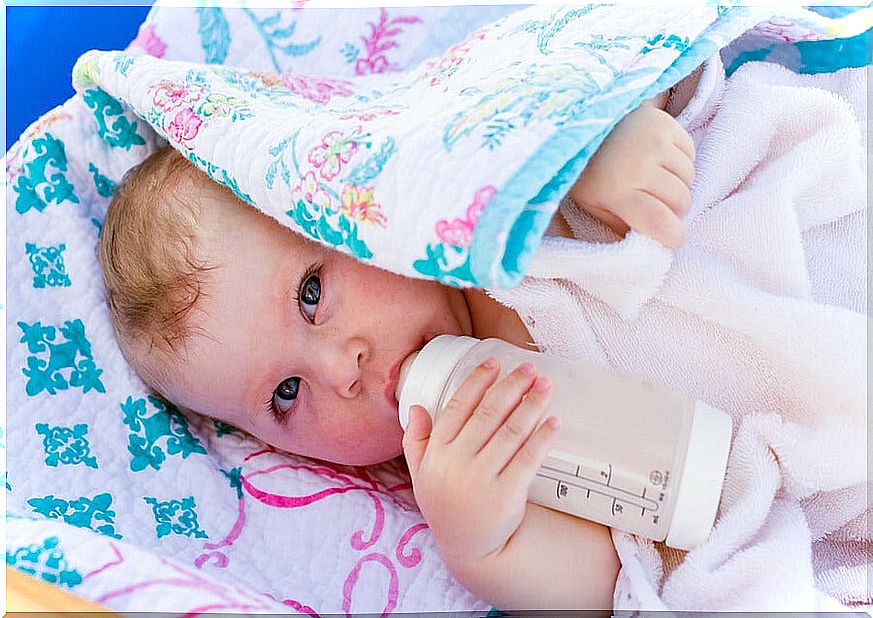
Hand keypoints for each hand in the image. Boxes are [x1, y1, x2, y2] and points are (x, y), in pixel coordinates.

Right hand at [402, 359, 558, 568]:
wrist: (470, 548)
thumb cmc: (446, 505)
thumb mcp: (421, 474)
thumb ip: (415, 440)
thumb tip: (416, 406)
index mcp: (437, 453)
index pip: (458, 407)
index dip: (477, 382)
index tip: (493, 362)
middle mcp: (457, 462)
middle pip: (489, 414)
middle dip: (511, 386)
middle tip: (529, 368)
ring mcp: (482, 479)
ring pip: (511, 432)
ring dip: (531, 405)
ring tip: (545, 386)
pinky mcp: (507, 495)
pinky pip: (528, 459)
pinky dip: (542, 438)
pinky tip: (553, 422)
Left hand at [569, 105, 694, 248]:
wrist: (584, 124)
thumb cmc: (588, 172)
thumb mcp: (593, 206)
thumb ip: (619, 227)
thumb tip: (649, 244)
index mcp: (615, 191)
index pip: (659, 221)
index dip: (674, 236)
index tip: (673, 238)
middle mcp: (637, 165)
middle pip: (681, 201)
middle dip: (675, 210)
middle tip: (658, 204)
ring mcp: (653, 141)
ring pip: (689, 178)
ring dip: (678, 185)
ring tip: (656, 180)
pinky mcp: (665, 123)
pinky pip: (690, 153)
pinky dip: (681, 162)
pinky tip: (659, 160)